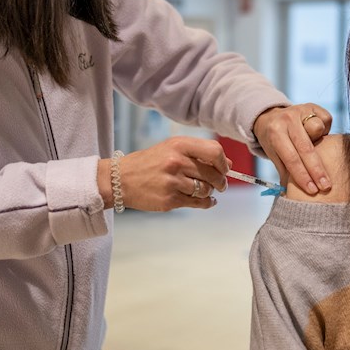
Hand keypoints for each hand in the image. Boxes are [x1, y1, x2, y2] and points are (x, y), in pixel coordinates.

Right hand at [98, 137, 228, 211]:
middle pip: (213, 174)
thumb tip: (229, 165)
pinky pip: (197, 203)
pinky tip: (205, 201)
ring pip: (206, 190)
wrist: (120, 179)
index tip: (225, 169)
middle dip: (221, 182)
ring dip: (209, 192)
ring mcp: (173, 182)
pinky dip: (206, 203)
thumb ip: (199, 154)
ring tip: (203, 190)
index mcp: (179, 145)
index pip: (214, 152)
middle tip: (221, 184)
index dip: (224, 163)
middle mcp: (177, 162)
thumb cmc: (148, 163)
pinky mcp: (170, 200)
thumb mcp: (171, 149)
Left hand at [252, 103, 332, 194]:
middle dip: (317, 170)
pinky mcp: (312, 105)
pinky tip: (320, 135)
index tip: (312, 190)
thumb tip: (292, 195)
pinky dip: (325, 130)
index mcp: (275, 133)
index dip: (302, 175)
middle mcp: (287, 119)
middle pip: (306, 148)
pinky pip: (326, 120)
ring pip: (318, 129)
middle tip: (326, 186)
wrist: (271, 115)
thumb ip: (285, 170)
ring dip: (321, 142)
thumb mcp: (273, 154)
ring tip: (320, 149)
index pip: (291, 158)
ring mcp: (300, 110)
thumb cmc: (274, 140)